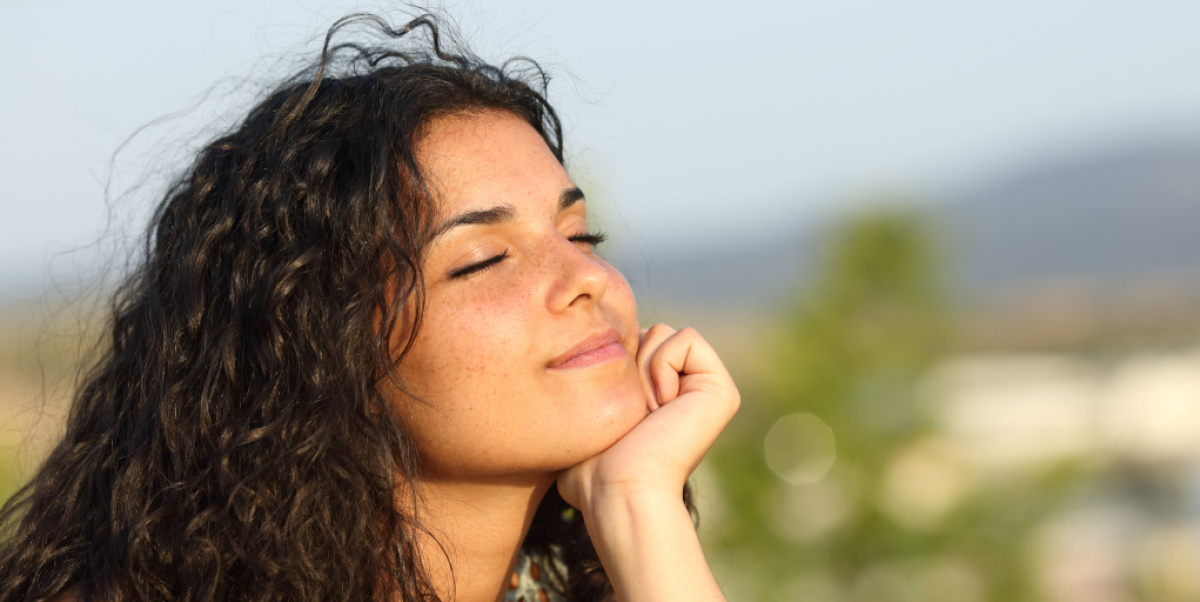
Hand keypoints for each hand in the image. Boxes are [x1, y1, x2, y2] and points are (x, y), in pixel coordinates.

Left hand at [557, 324, 739, 512]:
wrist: (618, 489)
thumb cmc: (592, 469)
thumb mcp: (585, 421)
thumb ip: (588, 396)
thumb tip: (566, 390)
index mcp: (663, 397)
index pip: (629, 343)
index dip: (611, 366)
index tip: (617, 414)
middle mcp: (689, 391)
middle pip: (647, 332)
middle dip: (627, 365)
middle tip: (633, 415)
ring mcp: (709, 391)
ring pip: (663, 332)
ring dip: (641, 371)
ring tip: (646, 415)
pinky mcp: (721, 390)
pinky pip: (686, 339)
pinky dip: (662, 367)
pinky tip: (662, 407)